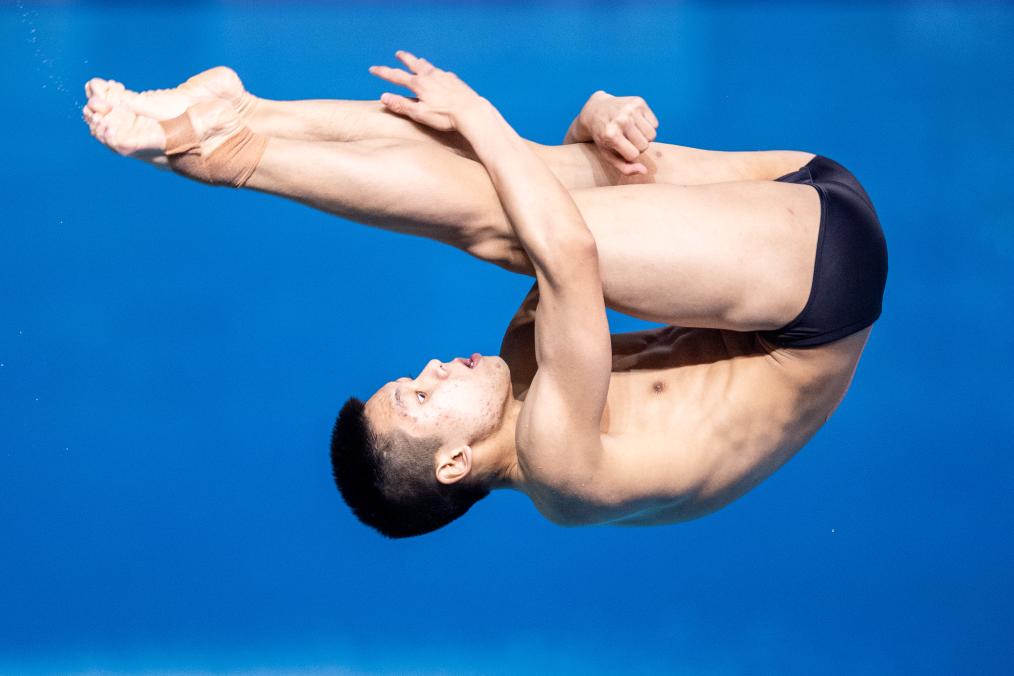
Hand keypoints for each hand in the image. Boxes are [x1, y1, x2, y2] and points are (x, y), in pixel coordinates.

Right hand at [369, 51, 486, 131]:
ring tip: (417, 60)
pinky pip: (442, 73)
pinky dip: (437, 71)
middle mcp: (430, 76)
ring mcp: (443, 76)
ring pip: (429, 66)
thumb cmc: (445, 116)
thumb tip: (383, 97)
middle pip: (414, 64)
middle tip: (398, 54)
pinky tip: (440, 74)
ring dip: (420, 62)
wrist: (471, 111)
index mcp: (419, 84)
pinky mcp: (455, 80)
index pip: (396, 76)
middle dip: (404, 59)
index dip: (383, 72)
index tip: (373, 69)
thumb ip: (401, 105)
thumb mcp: (419, 113)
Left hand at [577, 91, 659, 174]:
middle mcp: (622, 120)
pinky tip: (636, 123)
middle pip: (644, 145)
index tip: (621, 149)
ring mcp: (631, 109)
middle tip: (627, 140)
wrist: (596, 110)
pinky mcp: (639, 102)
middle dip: (638, 146)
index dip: (630, 155)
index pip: (634, 155)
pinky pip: (655, 124)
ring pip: (652, 135)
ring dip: (645, 137)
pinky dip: (648, 126)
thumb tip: (644, 171)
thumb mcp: (608, 155)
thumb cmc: (603, 137)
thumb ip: (625, 168)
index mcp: (611, 135)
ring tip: (633, 133)